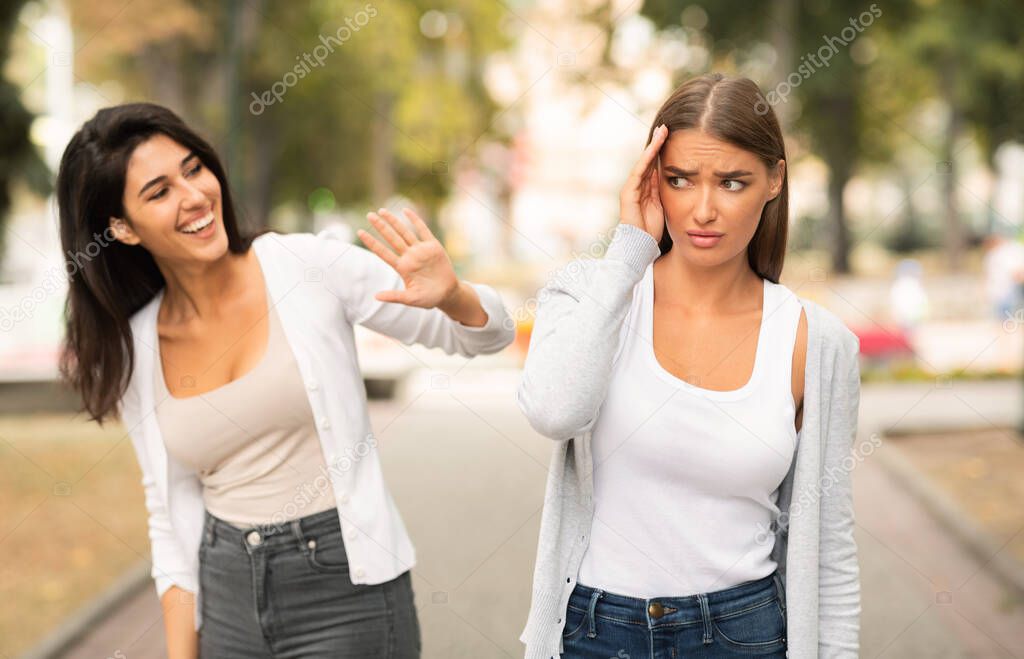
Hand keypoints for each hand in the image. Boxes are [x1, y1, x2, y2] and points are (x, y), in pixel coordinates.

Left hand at [357, 207, 459, 308]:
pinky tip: (405, 211)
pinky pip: (423, 230)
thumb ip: (394, 296)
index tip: (360, 232)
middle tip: (369, 215)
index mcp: (402, 267)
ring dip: (393, 221)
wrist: (448, 294)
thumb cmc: (428, 298)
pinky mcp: (433, 246)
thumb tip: (376, 297)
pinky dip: (415, 220)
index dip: (372, 242)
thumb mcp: (411, 299)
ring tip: (381, 211)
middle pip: (391, 238)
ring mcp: (420, 250)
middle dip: (380, 227)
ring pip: (404, 232)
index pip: (383, 252)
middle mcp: (409, 256)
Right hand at [619, 123, 668, 241]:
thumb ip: (665, 191)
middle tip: (667, 127)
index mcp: (646, 189)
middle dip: (657, 143)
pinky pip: (639, 172)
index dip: (662, 151)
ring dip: (653, 146)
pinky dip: (646, 159)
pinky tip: (655, 147)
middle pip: (648, 160)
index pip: (654, 165)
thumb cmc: (652, 230)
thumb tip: (673, 176)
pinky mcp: (628, 193)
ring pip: (644, 162)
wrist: (639, 246)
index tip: (672, 137)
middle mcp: (637, 186)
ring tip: (662, 131)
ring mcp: (631, 189)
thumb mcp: (663, 206)